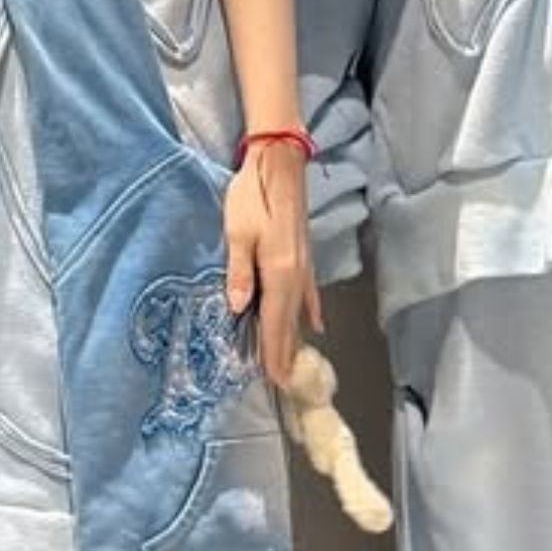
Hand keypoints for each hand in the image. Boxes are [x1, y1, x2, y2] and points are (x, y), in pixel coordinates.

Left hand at [225, 142, 321, 383]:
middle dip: (285, 353)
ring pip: (298, 311)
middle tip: (284, 384)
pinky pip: (307, 294)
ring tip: (292, 363)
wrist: (278, 166)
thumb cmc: (252, 197)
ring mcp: (303, 266)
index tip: (276, 380)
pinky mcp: (304, 255)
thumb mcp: (237, 233)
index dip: (273, 352)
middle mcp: (296, 275)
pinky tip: (315, 324)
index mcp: (279, 273)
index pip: (274, 322)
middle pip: (289, 322)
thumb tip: (237, 308)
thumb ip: (239, 272)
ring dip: (294, 337)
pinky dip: (310, 312)